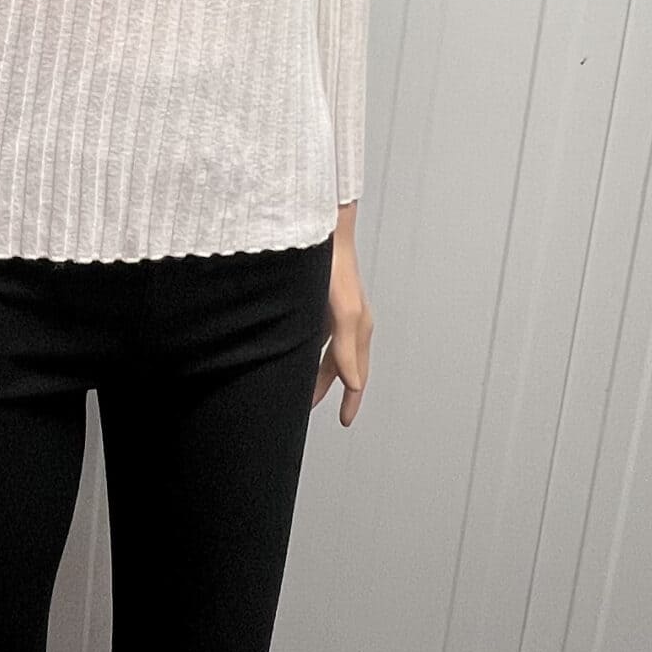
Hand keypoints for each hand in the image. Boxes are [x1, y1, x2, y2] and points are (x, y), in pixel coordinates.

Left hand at [311, 231, 371, 425]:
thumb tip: (354, 384)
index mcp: (360, 328)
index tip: (345, 421)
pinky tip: (291, 351)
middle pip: (339, 365)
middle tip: (309, 408)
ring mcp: (334, 310)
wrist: (322, 229)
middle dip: (326, 387)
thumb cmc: (335, 265)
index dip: (352, 399)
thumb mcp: (343, 312)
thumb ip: (346, 349)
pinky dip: (307, 349)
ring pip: (326, 350)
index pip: (357, 374)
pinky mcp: (319, 299)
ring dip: (315, 370)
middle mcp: (350, 321)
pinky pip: (316, 334)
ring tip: (298, 386)